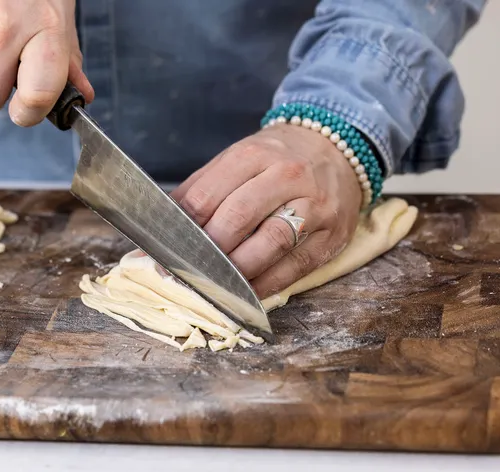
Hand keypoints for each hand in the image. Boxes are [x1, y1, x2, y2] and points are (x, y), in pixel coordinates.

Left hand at [170, 124, 361, 297]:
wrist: (336, 150)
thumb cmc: (276, 162)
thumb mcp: (238, 161)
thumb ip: (202, 192)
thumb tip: (163, 230)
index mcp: (252, 155)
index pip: (206, 196)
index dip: (183, 229)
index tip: (167, 251)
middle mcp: (286, 175)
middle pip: (237, 218)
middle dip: (209, 250)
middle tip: (189, 271)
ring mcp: (314, 205)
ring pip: (271, 241)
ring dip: (238, 269)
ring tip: (217, 284)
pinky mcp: (331, 235)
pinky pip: (296, 265)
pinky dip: (268, 284)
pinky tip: (248, 293)